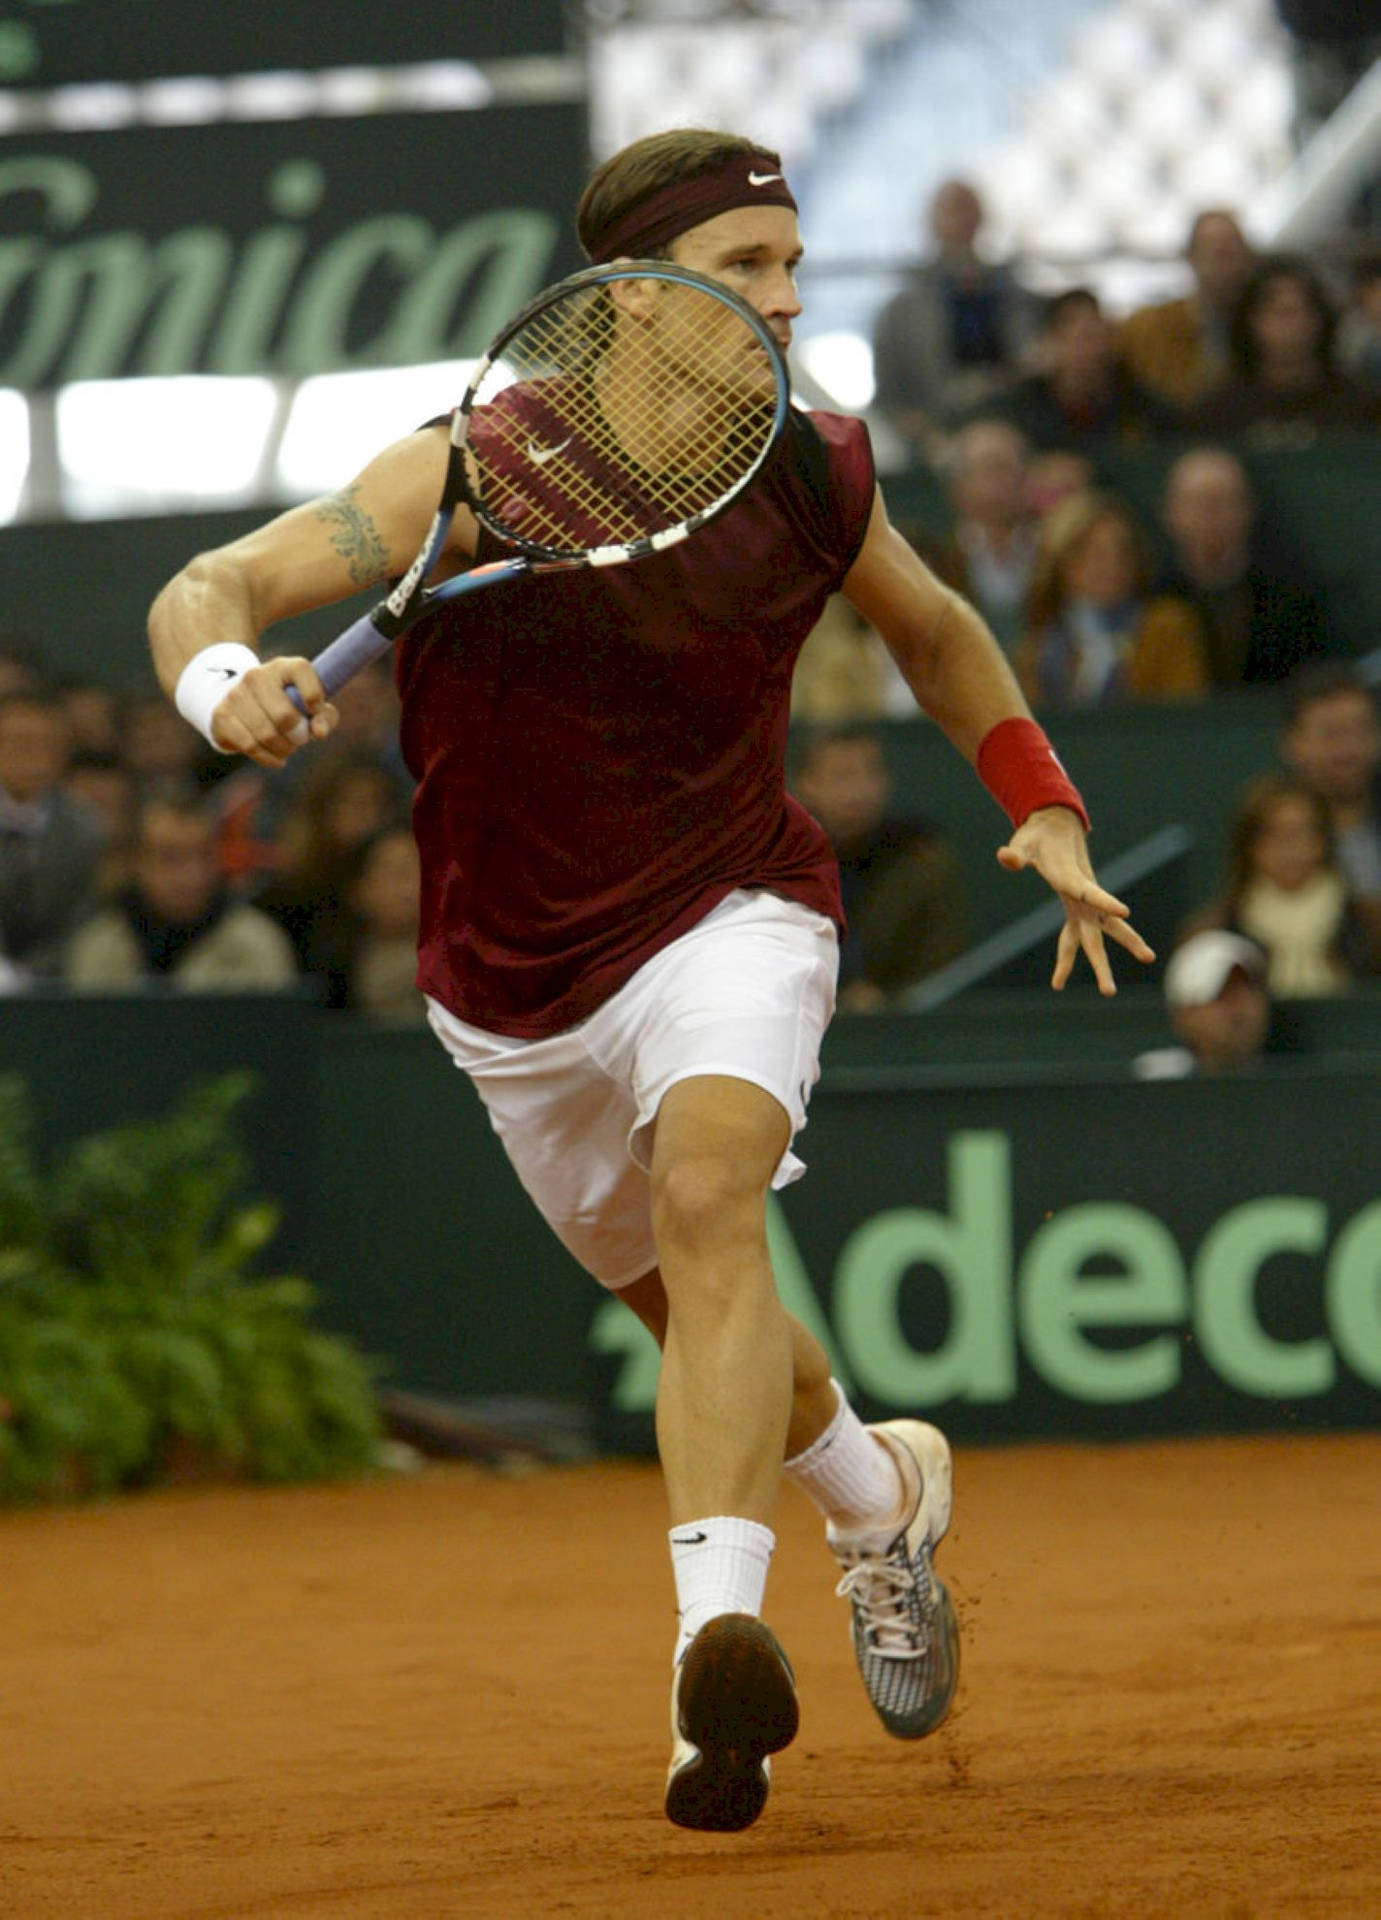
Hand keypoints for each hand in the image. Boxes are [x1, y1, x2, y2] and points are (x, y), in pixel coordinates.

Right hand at [211, 657, 337, 767]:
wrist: (244, 708)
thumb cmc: (288, 708)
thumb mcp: (311, 708)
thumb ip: (325, 717)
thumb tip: (319, 732)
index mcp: (283, 667)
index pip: (301, 670)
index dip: (314, 697)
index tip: (316, 712)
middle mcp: (257, 675)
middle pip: (285, 715)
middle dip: (298, 736)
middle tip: (300, 740)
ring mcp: (236, 694)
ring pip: (266, 734)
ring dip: (284, 749)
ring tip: (287, 748)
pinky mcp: (222, 714)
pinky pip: (250, 745)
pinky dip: (268, 758)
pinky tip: (276, 759)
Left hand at [997, 805, 1154, 995]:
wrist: (1057, 826)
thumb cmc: (1039, 835)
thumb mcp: (1024, 842)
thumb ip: (1016, 853)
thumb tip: (1005, 856)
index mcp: (1072, 877)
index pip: (1090, 892)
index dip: (1105, 901)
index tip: (1125, 911)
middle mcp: (1083, 895)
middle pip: (1103, 928)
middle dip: (1112, 954)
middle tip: (1122, 981)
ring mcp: (1082, 904)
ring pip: (1099, 936)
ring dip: (1103, 964)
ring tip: (1110, 992)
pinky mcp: (1076, 909)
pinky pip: (1073, 938)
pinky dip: (1067, 957)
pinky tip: (1057, 980)